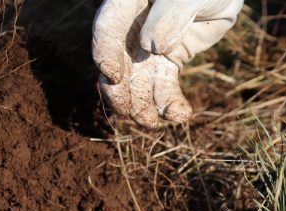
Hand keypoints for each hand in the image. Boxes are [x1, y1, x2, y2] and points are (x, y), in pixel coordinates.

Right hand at [92, 0, 242, 127]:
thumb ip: (170, 15)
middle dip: (120, 90)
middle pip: (118, 62)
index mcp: (129, 2)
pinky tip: (180, 115)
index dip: (105, 51)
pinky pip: (164, 85)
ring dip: (143, 105)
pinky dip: (170, 103)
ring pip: (139, 81)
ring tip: (152, 123)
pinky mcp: (169, 60)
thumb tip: (152, 46)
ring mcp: (150, 46)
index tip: (112, 75)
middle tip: (127, 112)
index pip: (109, 27)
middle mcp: (133, 26)